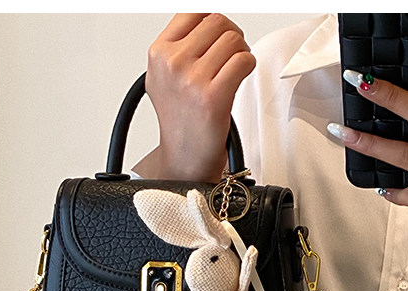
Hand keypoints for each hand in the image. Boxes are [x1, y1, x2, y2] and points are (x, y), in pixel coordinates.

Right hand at [135, 13, 255, 182]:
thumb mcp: (164, 77)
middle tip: (233, 55)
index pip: (193, 12)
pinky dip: (249, 66)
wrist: (184, 159)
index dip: (213, 22)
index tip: (220, 36)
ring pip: (233, 40)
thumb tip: (204, 20)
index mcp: (158, 53)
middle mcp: (172, 63)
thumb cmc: (179, 122)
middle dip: (232, 36)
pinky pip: (243, 61)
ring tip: (235, 70)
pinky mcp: (213, 97)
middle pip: (217, 22)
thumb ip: (178, 47)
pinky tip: (240, 78)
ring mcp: (192, 80)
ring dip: (242, 52)